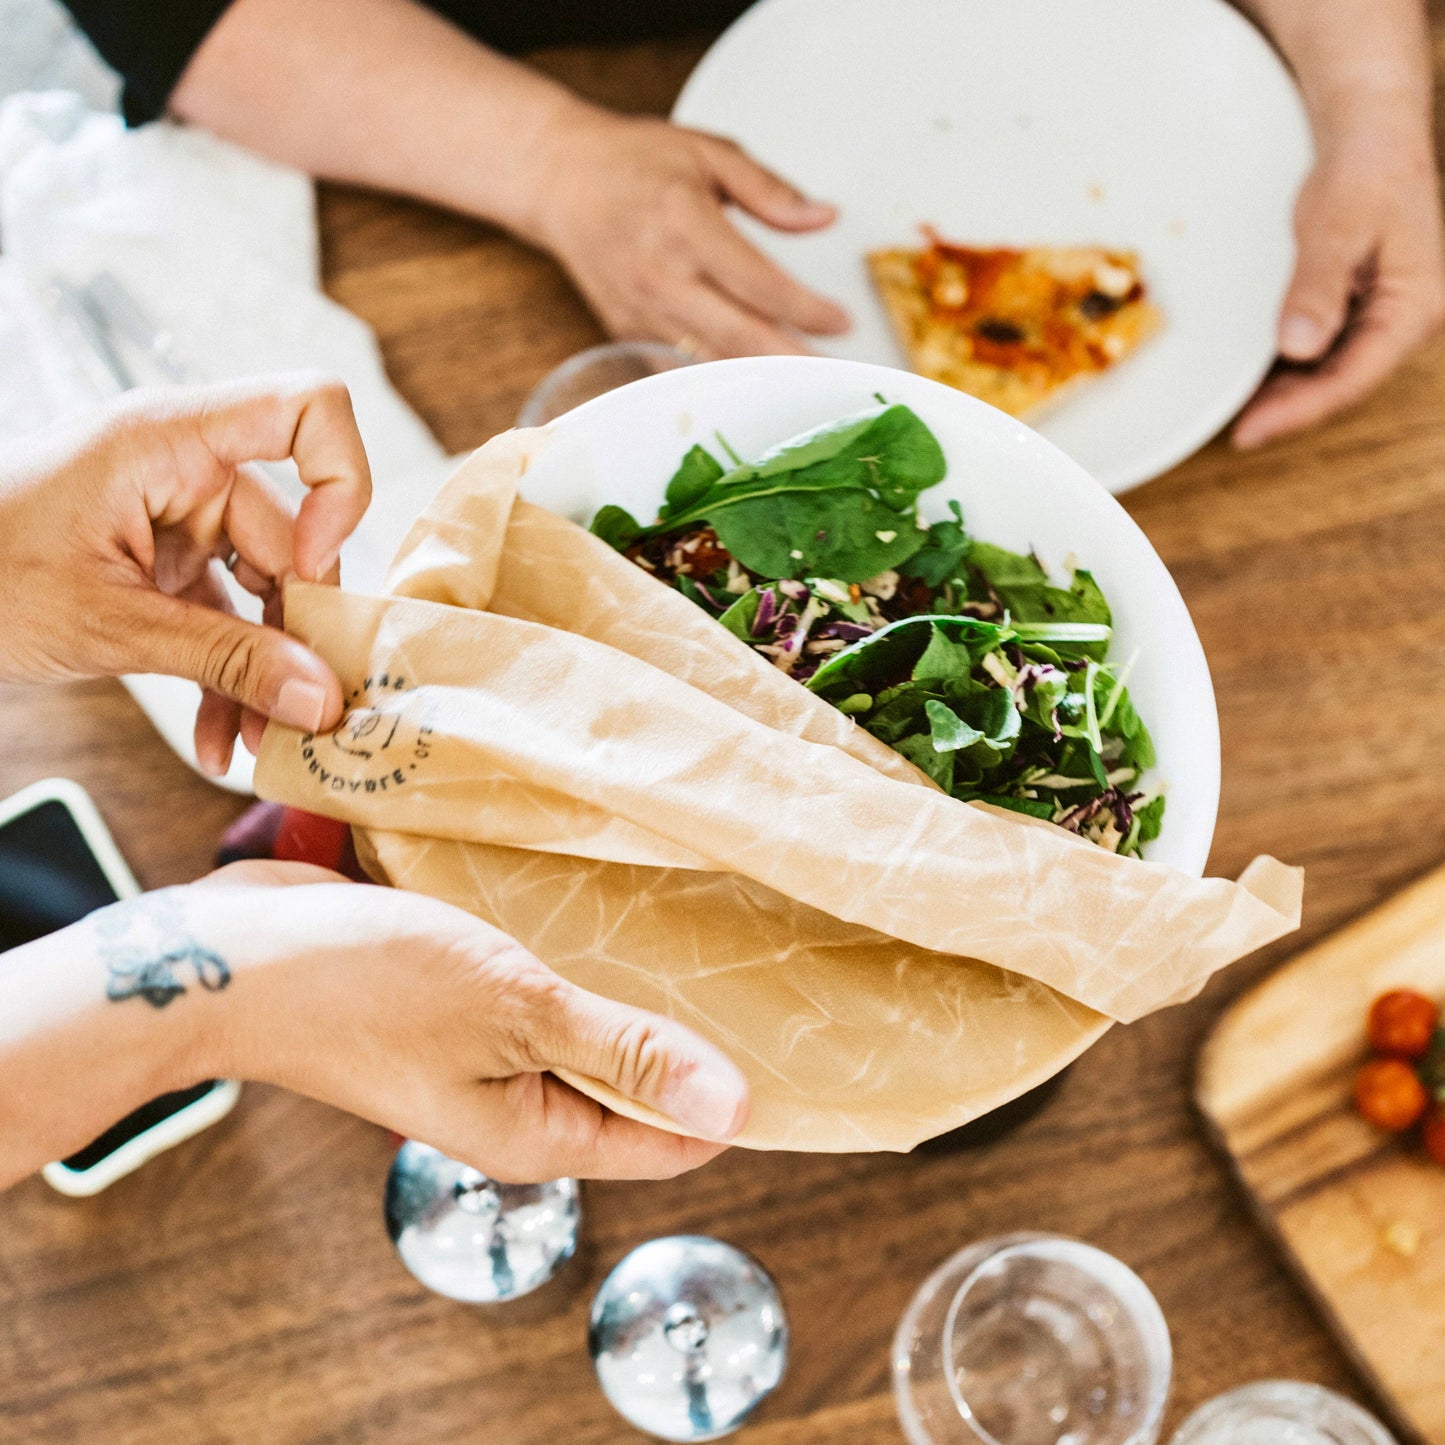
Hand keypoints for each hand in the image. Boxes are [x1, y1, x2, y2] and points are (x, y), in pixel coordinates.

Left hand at [0, 376, 371, 773]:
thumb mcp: (106, 623)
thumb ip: (224, 660)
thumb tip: (320, 698)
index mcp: (166, 440)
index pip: (305, 412)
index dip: (341, 482)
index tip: (318, 567)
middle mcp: (181, 469)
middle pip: (294, 534)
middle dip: (300, 629)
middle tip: (309, 705)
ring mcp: (173, 520)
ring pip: (263, 591)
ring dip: (264, 671)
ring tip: (257, 740)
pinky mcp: (160, 566)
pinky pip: (221, 619)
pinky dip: (225, 677)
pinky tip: (217, 736)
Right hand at [189, 863, 748, 1179]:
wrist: (233, 957)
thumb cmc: (362, 985)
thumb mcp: (512, 1012)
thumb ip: (621, 1051)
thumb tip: (731, 1106)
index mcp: (537, 1133)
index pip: (671, 1138)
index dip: (734, 1096)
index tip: (796, 1039)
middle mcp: (516, 1105)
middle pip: (633, 1084)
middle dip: (690, 1035)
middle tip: (759, 961)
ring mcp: (485, 1055)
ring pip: (587, 1029)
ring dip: (631, 988)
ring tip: (700, 925)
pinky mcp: (460, 1006)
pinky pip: (540, 992)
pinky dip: (574, 959)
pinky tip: (608, 908)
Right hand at [526, 105, 849, 358]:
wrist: (558, 179)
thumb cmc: (633, 162)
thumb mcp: (708, 153)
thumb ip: (769, 191)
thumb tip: (823, 218)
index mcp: (685, 224)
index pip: (760, 283)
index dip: (806, 310)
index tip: (841, 324)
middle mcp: (661, 275)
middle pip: (738, 335)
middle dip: (791, 360)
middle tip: (833, 375)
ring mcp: (639, 310)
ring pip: (710, 360)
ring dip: (759, 375)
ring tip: (802, 383)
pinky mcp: (625, 331)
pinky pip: (679, 365)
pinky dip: (716, 377)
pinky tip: (750, 381)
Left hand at [1234, 114, 1444, 447]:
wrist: (1372, 133)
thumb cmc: (1363, 170)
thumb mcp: (1336, 227)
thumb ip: (1318, 288)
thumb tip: (1300, 347)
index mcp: (1416, 304)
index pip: (1353, 377)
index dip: (1299, 411)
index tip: (1250, 431)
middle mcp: (1408, 318)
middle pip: (1343, 383)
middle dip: (1290, 411)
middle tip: (1238, 432)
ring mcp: (1387, 316)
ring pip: (1334, 373)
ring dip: (1288, 395)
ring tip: (1240, 414)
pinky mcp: (1363, 310)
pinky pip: (1327, 352)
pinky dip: (1291, 369)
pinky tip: (1257, 381)